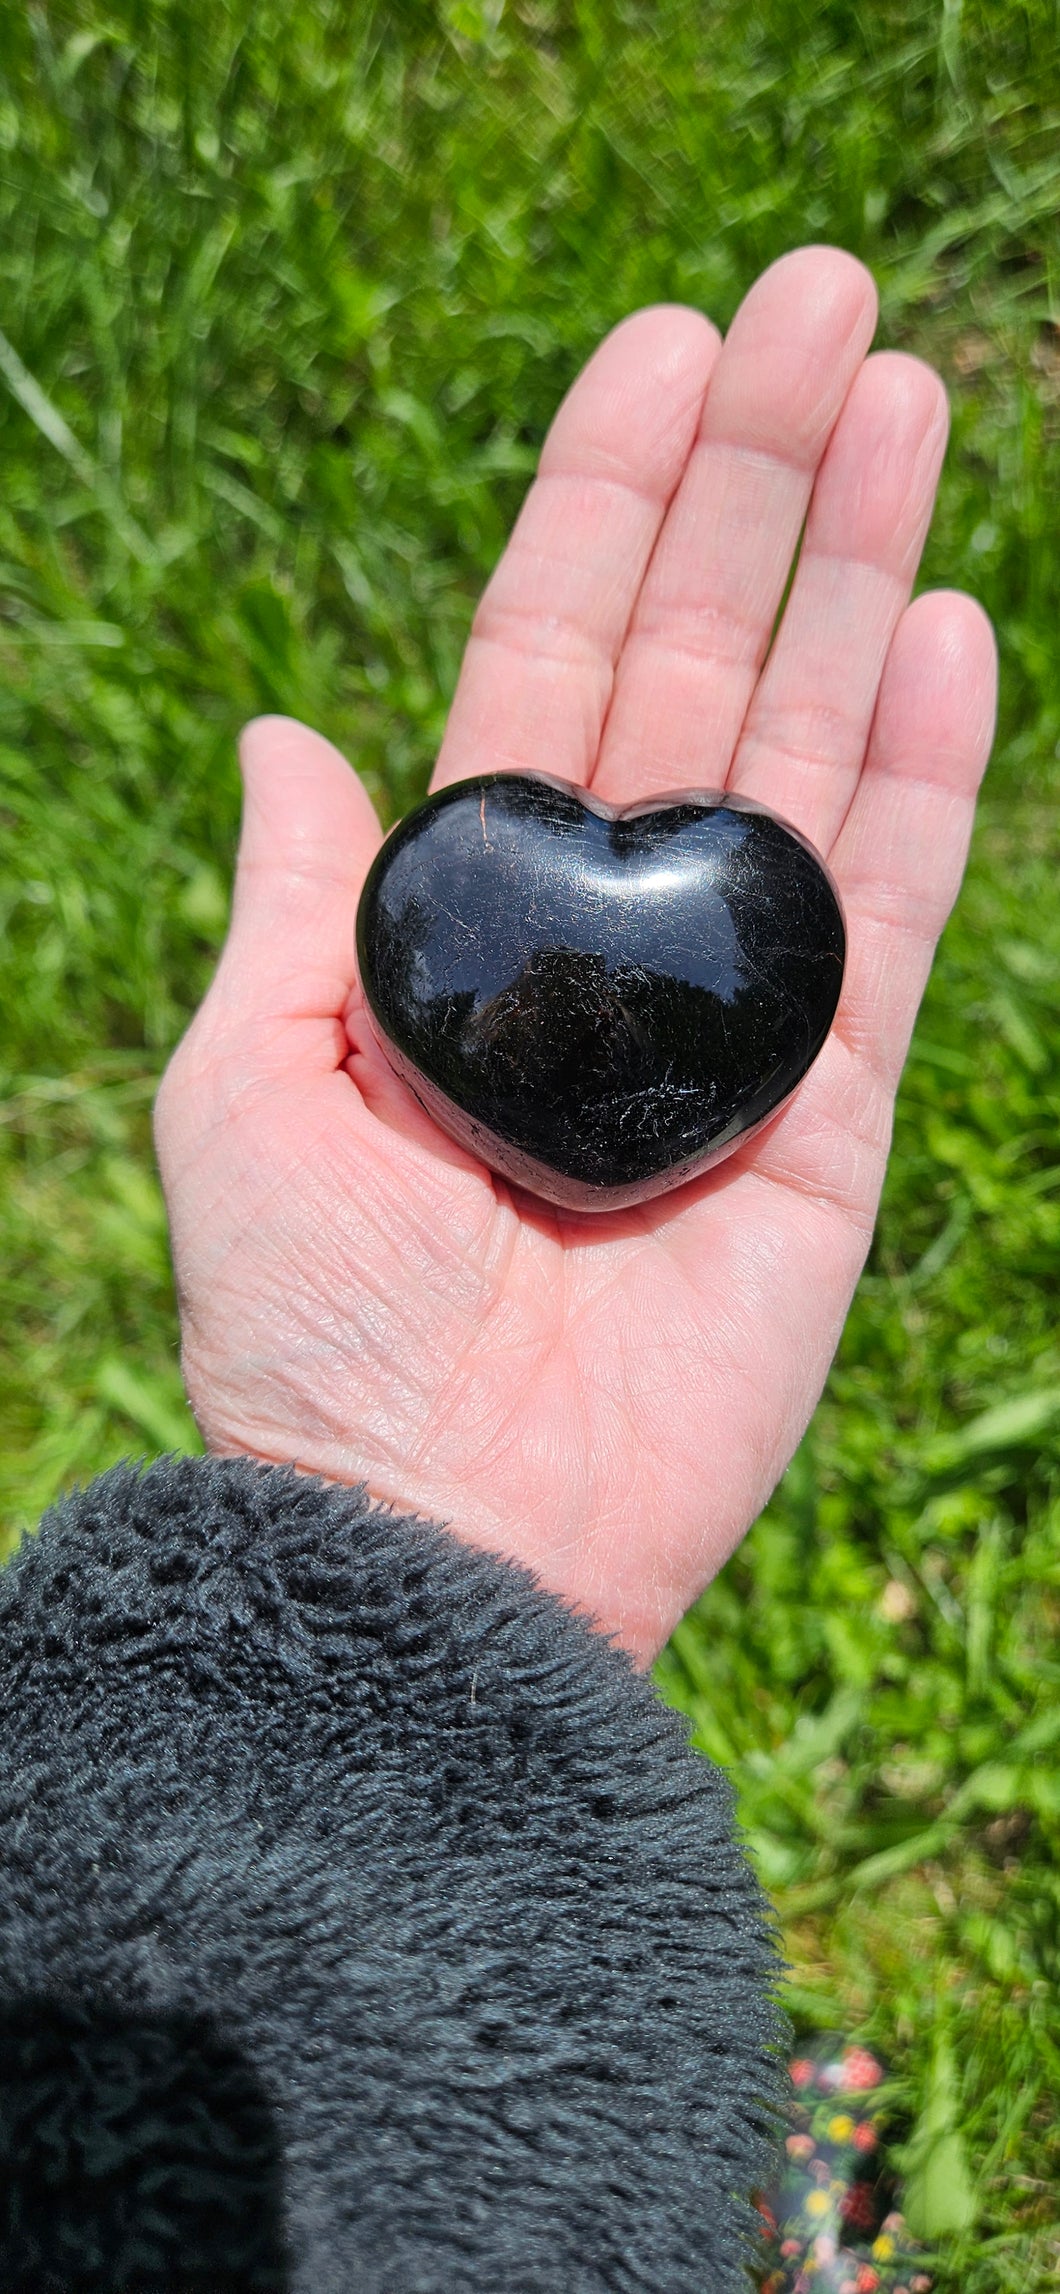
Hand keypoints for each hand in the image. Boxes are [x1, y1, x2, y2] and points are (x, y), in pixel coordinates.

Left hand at [155, 247, 996, 1668]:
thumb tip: (287, 728)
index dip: (601, 501)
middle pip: (696, 662)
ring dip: (856, 572)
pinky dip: (917, 774)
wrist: (438, 1536)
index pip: (550, 657)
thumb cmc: (312, 1336)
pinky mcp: (828, 1111)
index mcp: (467, 914)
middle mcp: (606, 935)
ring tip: (903, 396)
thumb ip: (295, 900)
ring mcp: (726, 1012)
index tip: (659, 346)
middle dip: (756, 482)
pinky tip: (942, 624)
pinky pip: (886, 915)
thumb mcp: (246, 1086)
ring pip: (806, 749)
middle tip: (826, 300)